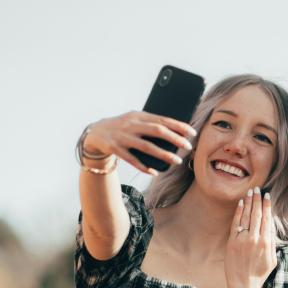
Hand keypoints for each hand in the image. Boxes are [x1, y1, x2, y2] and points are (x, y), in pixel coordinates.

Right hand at [83, 111, 197, 174]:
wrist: (95, 133)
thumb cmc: (121, 127)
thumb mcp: (134, 120)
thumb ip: (150, 124)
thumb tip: (174, 132)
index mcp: (138, 115)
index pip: (162, 119)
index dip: (178, 125)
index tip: (192, 132)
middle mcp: (131, 124)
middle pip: (157, 131)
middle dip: (175, 139)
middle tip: (188, 146)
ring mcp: (122, 137)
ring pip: (147, 146)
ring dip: (164, 154)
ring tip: (177, 161)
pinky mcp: (115, 149)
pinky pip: (132, 160)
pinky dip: (144, 166)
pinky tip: (155, 171)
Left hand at [225, 188, 276, 287]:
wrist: (243, 285)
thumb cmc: (259, 275)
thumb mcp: (272, 260)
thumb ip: (272, 244)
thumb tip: (271, 229)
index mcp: (266, 242)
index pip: (267, 218)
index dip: (267, 205)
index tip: (267, 195)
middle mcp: (255, 238)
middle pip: (257, 214)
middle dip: (257, 200)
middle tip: (258, 189)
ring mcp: (242, 239)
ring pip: (247, 216)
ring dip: (248, 202)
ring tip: (250, 192)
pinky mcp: (232, 242)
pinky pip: (236, 223)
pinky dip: (238, 212)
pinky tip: (241, 203)